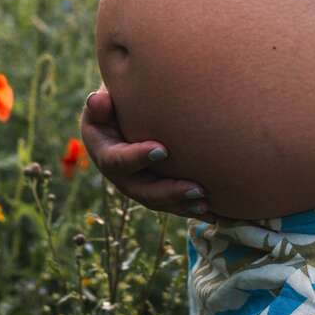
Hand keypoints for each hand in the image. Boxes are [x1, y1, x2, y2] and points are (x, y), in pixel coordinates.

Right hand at [80, 84, 216, 222]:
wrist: (128, 112)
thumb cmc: (118, 99)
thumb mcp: (105, 100)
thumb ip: (101, 103)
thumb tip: (97, 100)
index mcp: (104, 151)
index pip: (117, 160)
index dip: (137, 158)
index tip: (163, 150)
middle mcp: (120, 175)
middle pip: (141, 190)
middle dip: (168, 192)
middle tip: (197, 189)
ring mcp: (139, 184)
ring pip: (160, 201)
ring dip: (183, 205)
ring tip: (207, 203)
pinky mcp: (158, 188)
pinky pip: (175, 203)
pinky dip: (194, 208)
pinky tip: (217, 214)